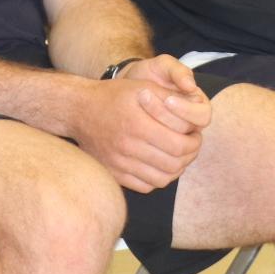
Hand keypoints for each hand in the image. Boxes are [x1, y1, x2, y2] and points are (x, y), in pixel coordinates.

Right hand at [69, 63, 208, 193]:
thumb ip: (169, 98)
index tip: (195, 135)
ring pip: (161, 179)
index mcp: (137, 125)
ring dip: (176, 170)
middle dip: (189, 156)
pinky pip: (144, 186)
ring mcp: (119, 163)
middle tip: (190, 146)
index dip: (194, 142)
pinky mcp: (114, 173)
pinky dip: (157, 179)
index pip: (179, 146)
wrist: (79, 110)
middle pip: (173, 164)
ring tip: (178, 156)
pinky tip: (160, 165)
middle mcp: (128, 147)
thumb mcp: (142, 87)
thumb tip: (194, 108)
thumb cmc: (114, 95)